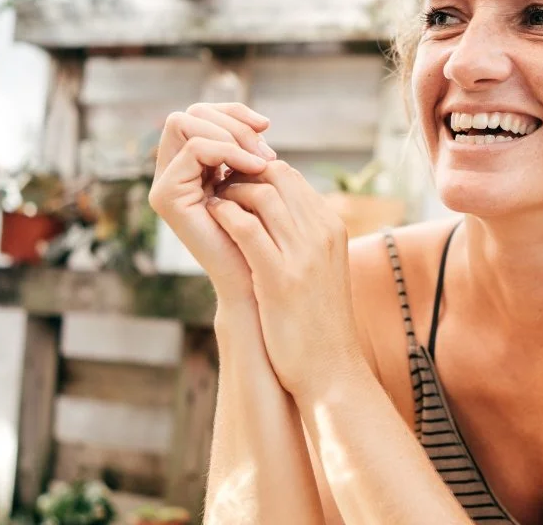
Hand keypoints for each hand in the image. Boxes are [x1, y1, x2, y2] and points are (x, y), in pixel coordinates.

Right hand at [148, 102, 275, 303]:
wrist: (255, 282)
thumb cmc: (264, 237)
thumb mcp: (258, 184)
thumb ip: (250, 154)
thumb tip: (262, 122)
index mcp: (194, 167)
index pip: (202, 114)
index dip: (234, 113)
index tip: (267, 126)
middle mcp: (173, 173)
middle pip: (190, 112)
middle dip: (232, 121)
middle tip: (265, 148)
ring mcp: (165, 184)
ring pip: (185, 122)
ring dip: (231, 134)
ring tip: (263, 160)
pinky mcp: (166, 196)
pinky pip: (194, 149)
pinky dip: (228, 150)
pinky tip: (256, 167)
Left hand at [204, 161, 362, 393]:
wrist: (331, 368)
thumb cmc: (318, 322)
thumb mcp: (320, 269)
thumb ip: (302, 238)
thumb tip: (274, 215)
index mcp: (331, 228)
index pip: (291, 177)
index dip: (256, 173)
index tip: (232, 184)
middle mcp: (322, 233)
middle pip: (277, 176)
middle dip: (240, 174)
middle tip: (215, 187)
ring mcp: (304, 253)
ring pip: (262, 194)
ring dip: (229, 192)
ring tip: (210, 202)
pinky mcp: (280, 277)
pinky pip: (246, 228)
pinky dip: (224, 215)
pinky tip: (211, 219)